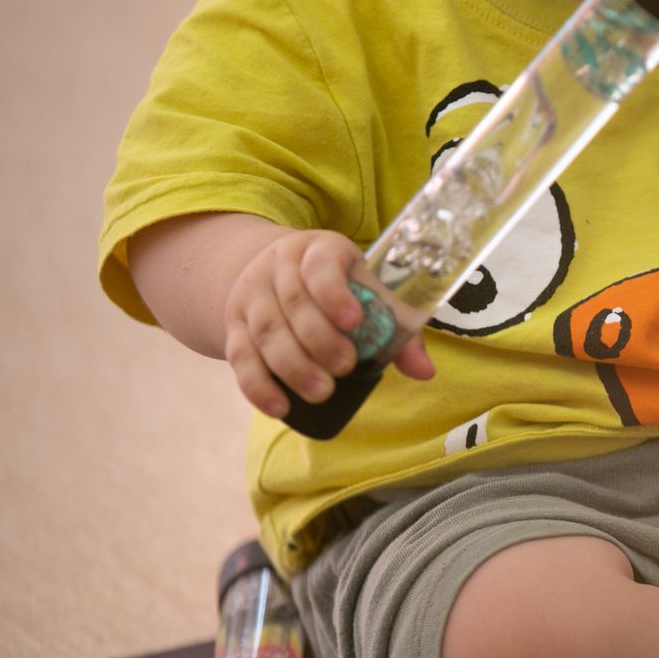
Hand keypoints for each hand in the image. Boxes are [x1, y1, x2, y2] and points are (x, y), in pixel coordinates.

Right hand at [223, 229, 434, 418]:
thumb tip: (424, 372)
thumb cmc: (339, 287)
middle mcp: (279, 267)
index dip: (334, 293)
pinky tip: (280, 407)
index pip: (321, 265)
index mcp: (320, 249)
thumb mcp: (368, 292)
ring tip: (321, 392)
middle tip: (345, 367)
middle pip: (293, 303)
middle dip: (319, 339)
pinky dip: (258, 386)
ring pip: (266, 332)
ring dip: (293, 367)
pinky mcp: (234, 326)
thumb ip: (397, 329)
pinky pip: (240, 357)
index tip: (354, 321)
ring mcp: (252, 296)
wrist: (276, 273)